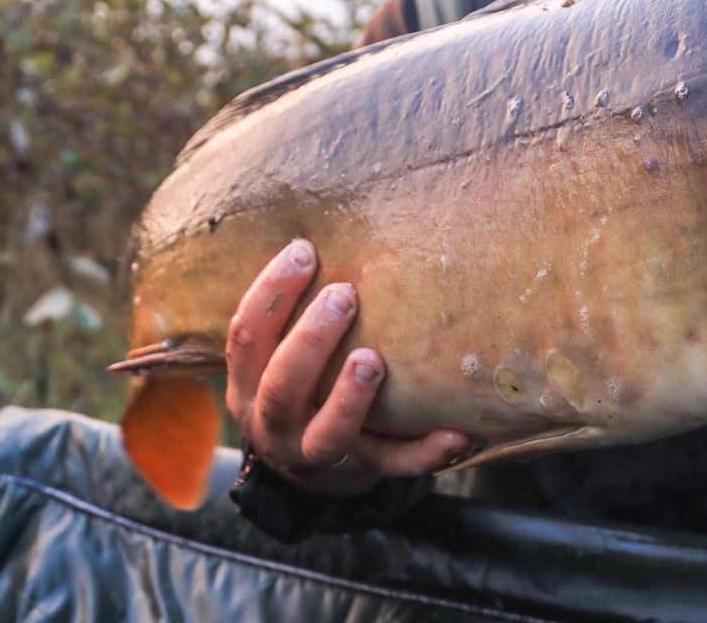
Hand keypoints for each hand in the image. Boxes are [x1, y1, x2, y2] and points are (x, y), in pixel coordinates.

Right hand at [225, 239, 468, 496]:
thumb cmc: (303, 384)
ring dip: (349, 399)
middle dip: (310, 339)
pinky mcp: (363, 473)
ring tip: (373, 361)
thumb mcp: (279, 355)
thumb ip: (295, 311)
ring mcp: (316, 454)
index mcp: (250, 384)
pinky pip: (395, 466)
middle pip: (281, 386)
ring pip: (328, 435)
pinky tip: (460, 435)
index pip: (246, 336)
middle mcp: (273, 423)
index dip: (271, 292)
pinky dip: (427, 453)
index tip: (305, 249)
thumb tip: (326, 233)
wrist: (311, 470)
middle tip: (345, 295)